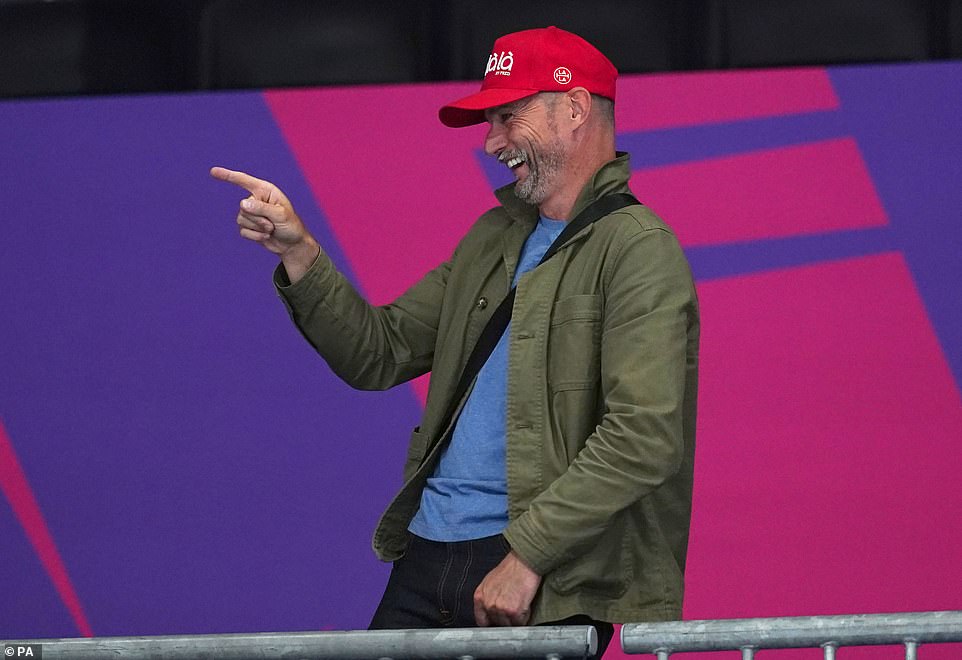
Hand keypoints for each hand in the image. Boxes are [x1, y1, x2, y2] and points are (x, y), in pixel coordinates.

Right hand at [210, 166, 318, 280]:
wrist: (292, 244)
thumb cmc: (291, 226)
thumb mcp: (281, 215)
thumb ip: (262, 208)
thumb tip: (242, 204)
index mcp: (265, 190)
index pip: (243, 180)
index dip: (228, 176)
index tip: (213, 171)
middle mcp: (256, 199)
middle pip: (243, 207)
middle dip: (259, 219)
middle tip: (273, 224)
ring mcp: (251, 213)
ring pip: (241, 219)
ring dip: (258, 228)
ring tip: (271, 229)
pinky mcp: (248, 226)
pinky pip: (242, 231)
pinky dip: (256, 236)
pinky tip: (266, 236)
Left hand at [473, 550, 541, 626]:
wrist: (523, 562)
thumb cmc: (510, 568)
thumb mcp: (490, 582)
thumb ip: (487, 597)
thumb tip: (490, 610)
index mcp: (480, 597)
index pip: (481, 621)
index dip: (491, 622)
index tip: (497, 622)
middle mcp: (488, 604)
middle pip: (496, 623)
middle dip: (505, 619)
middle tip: (512, 609)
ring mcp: (500, 609)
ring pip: (508, 625)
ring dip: (516, 619)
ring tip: (520, 604)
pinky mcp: (513, 612)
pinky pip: (520, 623)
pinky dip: (525, 617)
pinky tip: (525, 605)